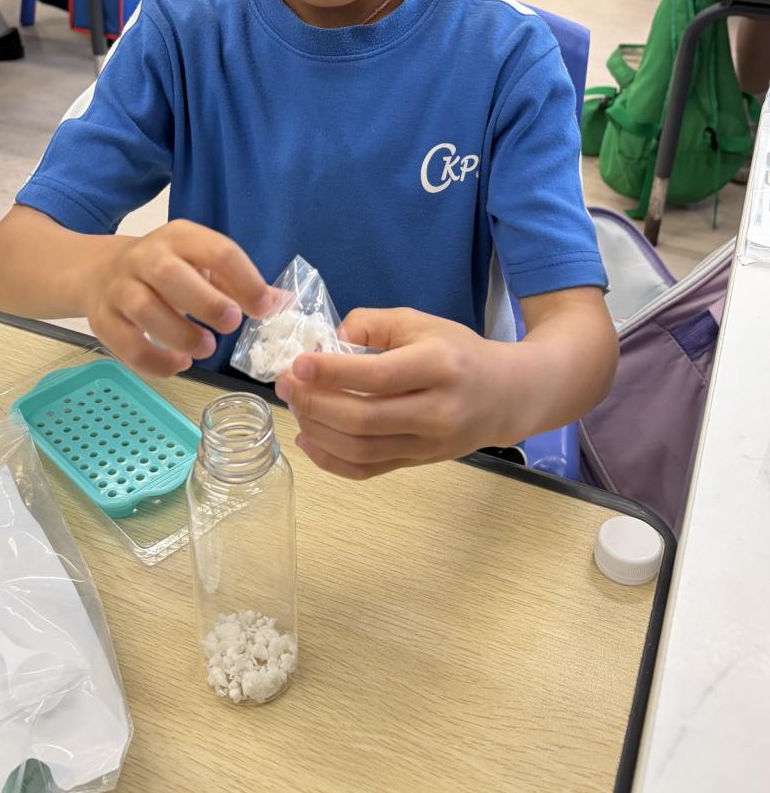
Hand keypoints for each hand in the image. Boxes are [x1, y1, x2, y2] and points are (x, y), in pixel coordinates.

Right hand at [82, 219, 275, 377]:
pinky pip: (126, 344)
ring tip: (206, 349)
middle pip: (171, 276)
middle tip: (231, 324)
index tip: (263, 309)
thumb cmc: (168, 271)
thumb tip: (282, 303)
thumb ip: (239, 284)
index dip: (245, 280)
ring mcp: (120, 288)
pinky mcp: (102, 320)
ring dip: (180, 333)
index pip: (217, 250)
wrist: (100, 271)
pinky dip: (155, 361)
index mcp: (180, 238)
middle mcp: (145, 257)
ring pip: (145, 310)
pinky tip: (180, 363)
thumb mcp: (201, 264)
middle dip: (207, 302)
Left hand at [274, 308, 515, 479]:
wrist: (507, 395)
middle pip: (364, 418)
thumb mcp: (421, 322)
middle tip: (284, 384)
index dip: (332, 372)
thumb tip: (329, 343)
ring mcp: (428, 444)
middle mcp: (436, 411)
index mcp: (438, 366)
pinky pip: (367, 470)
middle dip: (314, 403)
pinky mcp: (418, 463)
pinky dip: (330, 460)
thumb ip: (373, 323)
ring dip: (317, 430)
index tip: (297, 364)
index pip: (378, 376)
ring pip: (361, 449)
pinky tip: (307, 439)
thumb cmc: (458, 352)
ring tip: (295, 407)